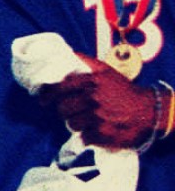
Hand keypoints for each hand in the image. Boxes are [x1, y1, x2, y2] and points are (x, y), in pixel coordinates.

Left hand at [38, 57, 161, 148]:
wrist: (149, 111)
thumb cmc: (124, 90)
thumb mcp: (106, 71)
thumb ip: (84, 61)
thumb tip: (64, 53)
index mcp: (91, 81)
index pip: (58, 88)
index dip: (46, 94)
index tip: (41, 98)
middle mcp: (92, 98)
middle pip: (62, 108)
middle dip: (63, 110)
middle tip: (69, 110)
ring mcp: (96, 117)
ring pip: (70, 123)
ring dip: (75, 123)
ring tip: (85, 120)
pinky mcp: (101, 134)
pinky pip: (83, 137)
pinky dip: (87, 135)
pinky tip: (94, 130)